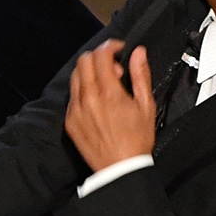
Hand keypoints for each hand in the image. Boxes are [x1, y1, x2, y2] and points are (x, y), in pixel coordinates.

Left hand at [65, 39, 154, 170]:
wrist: (120, 169)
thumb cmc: (137, 139)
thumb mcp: (146, 105)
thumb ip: (140, 75)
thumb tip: (138, 52)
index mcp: (109, 93)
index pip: (100, 55)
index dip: (110, 46)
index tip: (119, 49)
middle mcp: (88, 98)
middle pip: (83, 61)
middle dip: (99, 57)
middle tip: (114, 69)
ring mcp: (75, 110)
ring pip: (75, 76)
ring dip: (89, 72)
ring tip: (105, 85)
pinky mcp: (70, 121)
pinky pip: (72, 96)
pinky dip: (83, 90)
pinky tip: (96, 101)